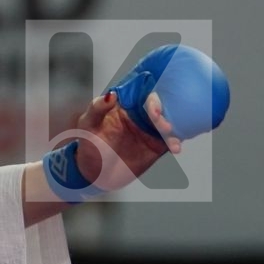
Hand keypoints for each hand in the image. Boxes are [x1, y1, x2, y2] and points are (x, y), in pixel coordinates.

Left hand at [65, 89, 181, 192]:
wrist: (94, 175)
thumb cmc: (88, 146)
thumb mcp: (87, 125)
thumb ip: (97, 108)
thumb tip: (112, 94)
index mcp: (125, 104)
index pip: (141, 91)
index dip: (149, 89)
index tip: (150, 95)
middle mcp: (140, 114)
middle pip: (159, 104)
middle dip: (162, 106)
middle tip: (156, 115)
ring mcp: (150, 130)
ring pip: (168, 121)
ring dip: (172, 123)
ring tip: (167, 131)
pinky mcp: (156, 147)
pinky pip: (170, 141)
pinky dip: (175, 142)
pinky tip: (175, 147)